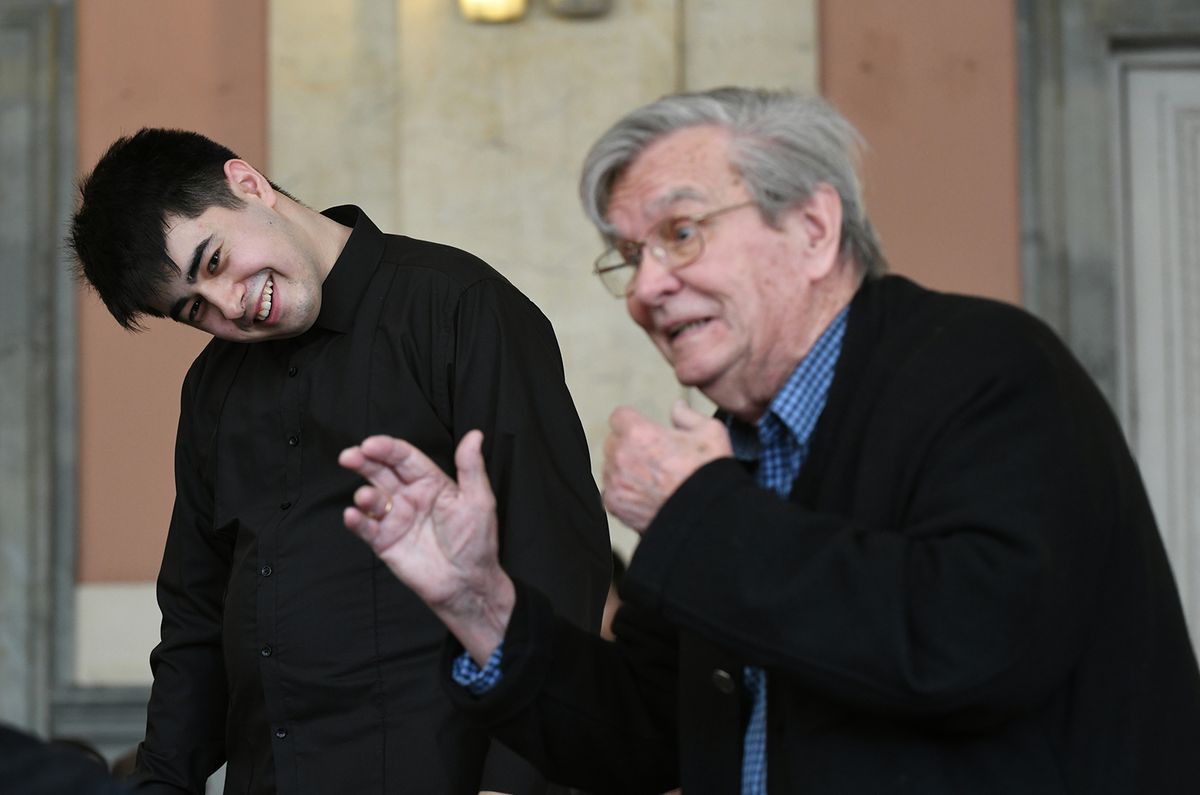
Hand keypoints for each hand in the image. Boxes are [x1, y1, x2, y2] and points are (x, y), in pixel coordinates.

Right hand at [339, 431, 513, 663]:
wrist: (468, 583)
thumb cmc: (477, 542)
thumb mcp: (479, 500)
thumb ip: (471, 467)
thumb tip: (475, 435)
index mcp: (431, 482)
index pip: (404, 458)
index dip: (387, 448)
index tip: (370, 444)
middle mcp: (410, 496)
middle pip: (381, 472)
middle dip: (363, 461)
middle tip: (349, 456)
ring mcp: (396, 518)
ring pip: (372, 498)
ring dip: (364, 495)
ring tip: (366, 498)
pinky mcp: (385, 542)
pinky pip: (366, 528)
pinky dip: (356, 521)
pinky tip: (354, 516)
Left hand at [602, 399, 731, 531]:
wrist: (707, 516)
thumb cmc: (708, 475)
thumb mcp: (710, 432)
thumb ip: (687, 415)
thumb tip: (677, 407)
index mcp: (638, 433)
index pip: (620, 416)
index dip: (634, 422)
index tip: (645, 431)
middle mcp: (620, 455)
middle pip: (614, 442)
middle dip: (629, 446)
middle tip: (654, 458)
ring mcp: (615, 481)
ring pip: (611, 467)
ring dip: (625, 469)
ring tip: (652, 480)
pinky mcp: (614, 504)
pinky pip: (612, 491)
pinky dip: (624, 493)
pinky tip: (646, 496)